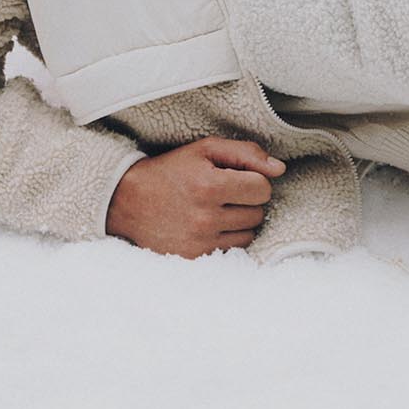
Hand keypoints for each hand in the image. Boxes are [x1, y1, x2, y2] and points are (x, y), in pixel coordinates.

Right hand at [106, 137, 285, 257]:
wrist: (128, 200)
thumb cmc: (171, 170)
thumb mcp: (204, 149)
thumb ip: (246, 153)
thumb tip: (280, 169)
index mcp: (209, 185)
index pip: (263, 189)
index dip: (253, 180)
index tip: (236, 178)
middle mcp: (205, 217)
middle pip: (258, 213)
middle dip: (246, 201)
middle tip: (223, 193)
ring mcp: (200, 241)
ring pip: (249, 234)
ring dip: (240, 221)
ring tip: (216, 209)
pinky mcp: (194, 258)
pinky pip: (233, 250)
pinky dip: (227, 238)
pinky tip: (211, 226)